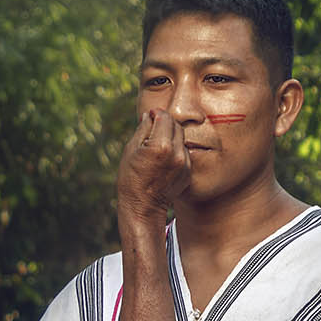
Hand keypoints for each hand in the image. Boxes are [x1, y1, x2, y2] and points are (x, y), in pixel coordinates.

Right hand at [118, 109, 189, 223]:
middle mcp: (177, 153)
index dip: (156, 113)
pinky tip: (163, 161)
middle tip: (152, 131)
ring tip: (156, 149)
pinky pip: (183, 152)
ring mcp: (185, 164)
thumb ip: (143, 129)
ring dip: (170, 137)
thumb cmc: (132, 178)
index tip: (150, 116)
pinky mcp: (189, 171)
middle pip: (176, 126)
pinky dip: (175, 151)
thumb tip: (149, 115)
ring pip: (181, 139)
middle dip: (164, 124)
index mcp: (161, 146)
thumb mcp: (131, 150)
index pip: (165, 117)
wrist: (143, 207)